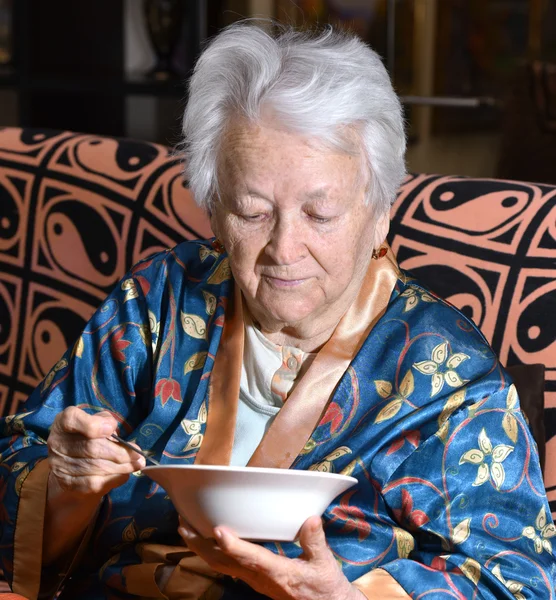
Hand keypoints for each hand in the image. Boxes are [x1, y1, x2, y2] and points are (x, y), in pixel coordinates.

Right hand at [47, 406, 145, 496]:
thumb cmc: (90, 436)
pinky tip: (126, 473)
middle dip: (119, 452)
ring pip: (95, 467)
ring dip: (121, 466)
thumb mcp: (98, 422)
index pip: (71, 419)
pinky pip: (94, 483)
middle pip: (91, 448)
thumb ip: (107, 422)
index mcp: (64, 422)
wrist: (72, 464)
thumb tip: (118, 435)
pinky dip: (114, 477)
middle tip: (138, 454)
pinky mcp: (67, 483)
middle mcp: (57, 443)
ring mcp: (60, 465)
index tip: (111, 429)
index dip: (92, 425)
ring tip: (137, 464)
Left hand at [178, 515, 365, 599]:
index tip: (218, 530)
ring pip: (221, 565)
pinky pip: (226, 566)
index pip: (251, 559)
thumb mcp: (324, 564)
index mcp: (278, 573)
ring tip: (186, 527)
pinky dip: (211, 551)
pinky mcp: (254, 579)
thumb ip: (315, 541)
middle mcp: (260, 579)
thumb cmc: (325, 586)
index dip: (233, 545)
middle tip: (183, 522)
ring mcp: (254, 581)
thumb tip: (310, 519)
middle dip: (200, 544)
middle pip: (223, 563)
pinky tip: (205, 539)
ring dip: (201, 547)